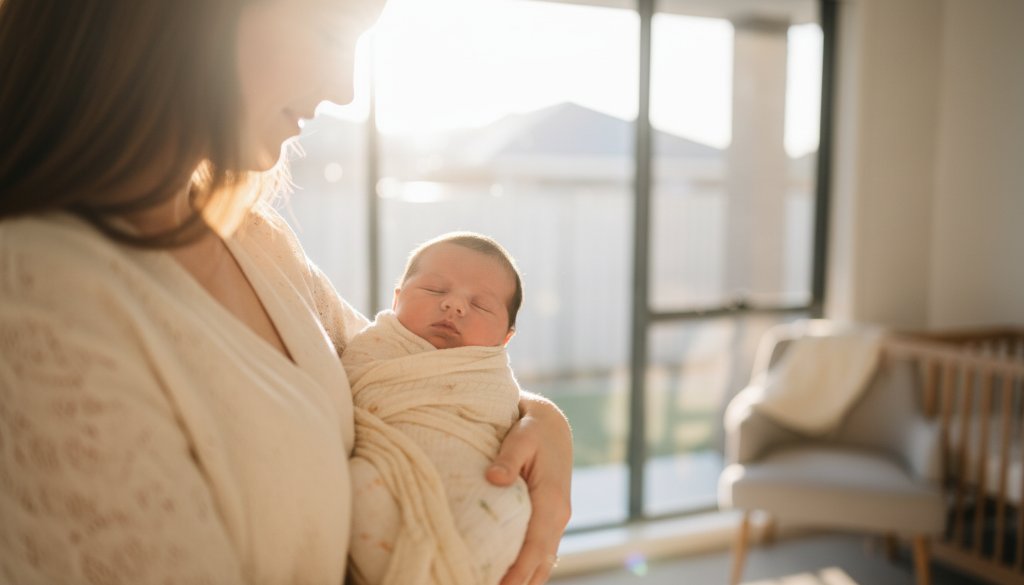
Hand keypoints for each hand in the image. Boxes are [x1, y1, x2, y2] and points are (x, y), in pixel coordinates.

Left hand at [487, 391, 572, 584]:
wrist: (552, 425)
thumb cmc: (533, 429)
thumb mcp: (521, 437)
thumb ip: (508, 459)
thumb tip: (494, 479)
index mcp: (552, 501)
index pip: (536, 546)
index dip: (519, 571)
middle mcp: (559, 516)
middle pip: (541, 562)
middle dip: (519, 583)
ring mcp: (556, 520)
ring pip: (544, 561)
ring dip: (526, 580)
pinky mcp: (549, 519)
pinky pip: (542, 552)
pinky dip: (530, 570)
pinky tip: (512, 579)